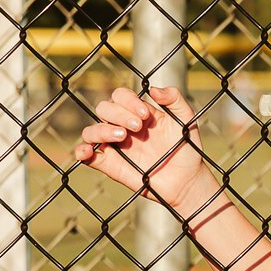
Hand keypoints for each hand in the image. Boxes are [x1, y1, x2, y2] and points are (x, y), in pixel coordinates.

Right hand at [72, 85, 213, 214]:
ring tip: (122, 136)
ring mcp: (114, 145)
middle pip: (104, 108)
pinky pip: (87, 155)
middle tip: (137, 127)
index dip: (128, 100)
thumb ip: (175, 100)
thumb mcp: (186, 120)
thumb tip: (154, 90)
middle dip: (118, 113)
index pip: (120, 96)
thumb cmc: (187, 149)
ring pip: (92, 130)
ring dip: (102, 129)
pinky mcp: (110, 165)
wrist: (187, 180)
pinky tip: (87, 152)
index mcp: (136, 112)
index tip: (145, 115)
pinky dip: (82, 151)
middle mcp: (122, 126)